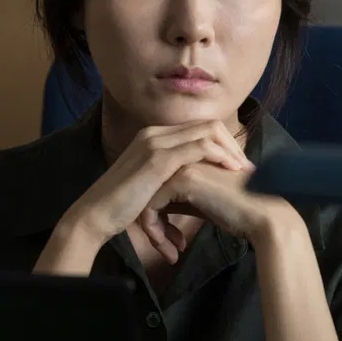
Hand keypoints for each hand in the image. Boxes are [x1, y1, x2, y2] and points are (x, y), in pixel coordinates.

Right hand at [59, 121, 250, 250]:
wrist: (95, 215)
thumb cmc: (119, 207)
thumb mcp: (147, 186)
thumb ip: (167, 180)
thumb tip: (189, 191)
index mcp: (151, 137)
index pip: (197, 128)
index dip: (222, 143)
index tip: (237, 164)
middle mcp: (154, 134)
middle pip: (206, 125)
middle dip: (231, 145)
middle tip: (247, 167)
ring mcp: (155, 143)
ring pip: (206, 133)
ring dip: (231, 151)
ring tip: (244, 172)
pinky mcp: (158, 159)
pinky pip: (199, 148)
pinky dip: (220, 156)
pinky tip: (231, 172)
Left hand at [143, 162, 303, 258]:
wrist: (264, 216)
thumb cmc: (238, 211)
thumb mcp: (203, 200)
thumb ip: (180, 198)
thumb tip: (157, 208)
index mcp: (187, 156)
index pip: (156, 183)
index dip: (158, 212)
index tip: (169, 238)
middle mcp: (182, 155)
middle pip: (149, 190)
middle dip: (153, 222)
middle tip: (165, 246)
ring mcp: (181, 164)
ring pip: (147, 199)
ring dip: (154, 230)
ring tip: (169, 251)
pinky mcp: (182, 179)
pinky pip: (151, 207)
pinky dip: (156, 232)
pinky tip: (172, 253)